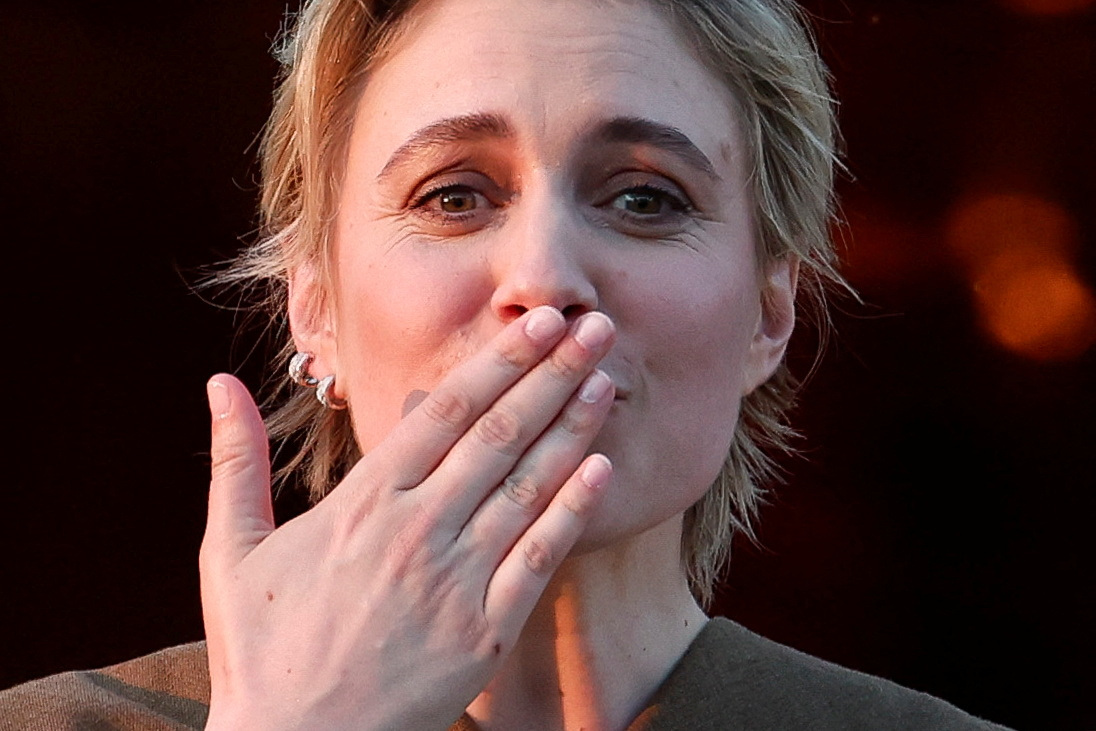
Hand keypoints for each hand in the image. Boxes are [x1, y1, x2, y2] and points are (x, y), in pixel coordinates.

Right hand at [199, 307, 615, 730]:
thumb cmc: (261, 646)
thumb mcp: (229, 548)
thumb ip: (235, 462)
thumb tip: (217, 385)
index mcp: (363, 503)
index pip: (445, 412)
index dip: (498, 362)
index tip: (538, 323)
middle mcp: (416, 531)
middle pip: (497, 436)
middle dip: (550, 375)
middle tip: (595, 326)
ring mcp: (454, 582)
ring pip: (525, 488)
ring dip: (569, 430)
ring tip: (603, 381)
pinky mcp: (483, 633)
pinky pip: (537, 561)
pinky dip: (572, 513)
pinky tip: (602, 471)